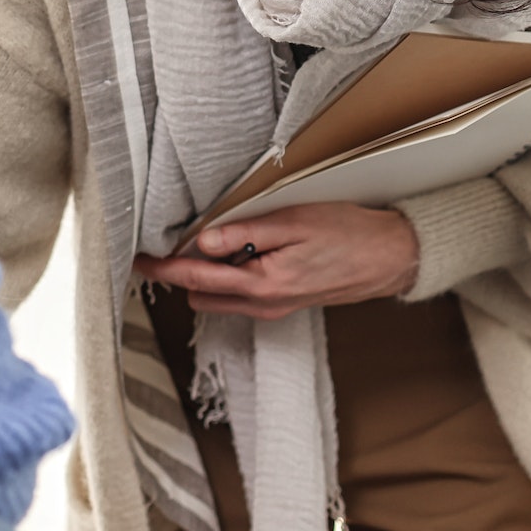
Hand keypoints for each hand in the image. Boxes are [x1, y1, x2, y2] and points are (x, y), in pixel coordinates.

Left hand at [133, 204, 420, 319]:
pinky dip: (229, 277)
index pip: (196, 279)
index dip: (163, 269)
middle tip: (178, 238)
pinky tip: (241, 251)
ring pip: (219, 296)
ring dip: (207, 274)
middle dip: (184, 271)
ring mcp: (273, 308)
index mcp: (263, 285)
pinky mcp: (282, 304)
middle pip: (201, 292)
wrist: (392, 259)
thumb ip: (244, 233)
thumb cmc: (349, 234)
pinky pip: (240, 295)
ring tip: (218, 240)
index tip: (139, 261)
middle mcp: (263, 304)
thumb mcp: (293, 222)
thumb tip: (202, 242)